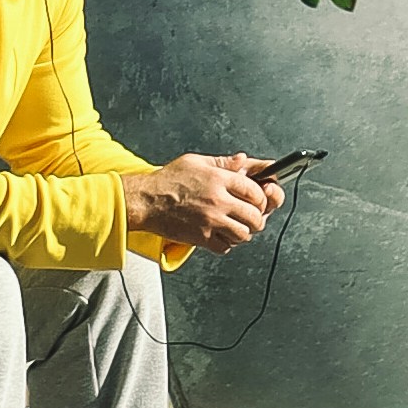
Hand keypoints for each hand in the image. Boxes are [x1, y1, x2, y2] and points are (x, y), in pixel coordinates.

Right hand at [123, 153, 280, 251]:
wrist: (145, 200)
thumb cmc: (168, 180)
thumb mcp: (196, 162)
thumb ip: (223, 162)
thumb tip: (243, 160)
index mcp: (219, 179)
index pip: (256, 191)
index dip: (261, 198)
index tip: (258, 201)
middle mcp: (218, 200)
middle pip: (255, 215)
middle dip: (257, 218)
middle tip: (251, 218)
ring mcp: (211, 220)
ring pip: (244, 234)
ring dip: (243, 232)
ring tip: (236, 227)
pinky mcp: (201, 237)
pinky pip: (226, 247)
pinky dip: (226, 244)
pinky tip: (220, 235)